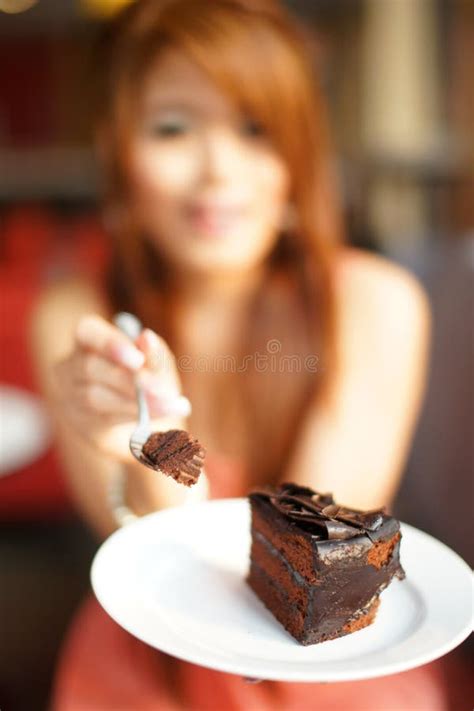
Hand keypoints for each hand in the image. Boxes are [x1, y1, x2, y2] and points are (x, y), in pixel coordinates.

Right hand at [53, 314, 189, 460]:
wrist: (129, 414)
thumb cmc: (140, 375)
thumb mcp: (152, 358)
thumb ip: (152, 351)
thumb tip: (148, 339)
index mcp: (87, 337)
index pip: (88, 332)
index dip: (111, 344)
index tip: (138, 359)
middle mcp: (71, 365)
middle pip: (92, 367)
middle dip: (132, 379)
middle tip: (164, 390)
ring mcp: (71, 396)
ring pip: (96, 396)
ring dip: (137, 401)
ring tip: (169, 404)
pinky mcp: (81, 422)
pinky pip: (105, 418)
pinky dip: (136, 415)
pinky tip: (160, 413)